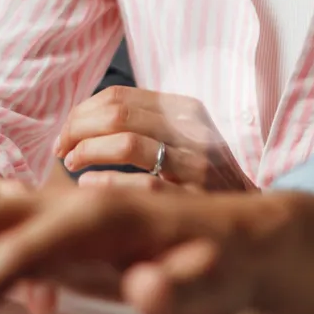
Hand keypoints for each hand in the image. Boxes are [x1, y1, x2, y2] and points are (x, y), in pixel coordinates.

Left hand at [53, 87, 254, 191]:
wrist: (251, 215)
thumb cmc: (203, 177)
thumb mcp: (183, 137)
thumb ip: (142, 123)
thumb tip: (82, 120)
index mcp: (185, 110)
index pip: (118, 97)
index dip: (82, 113)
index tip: (66, 133)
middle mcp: (191, 131)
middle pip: (117, 115)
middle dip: (77, 130)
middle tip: (63, 150)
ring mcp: (194, 166)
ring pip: (126, 144)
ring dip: (87, 153)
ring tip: (72, 165)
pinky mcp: (192, 200)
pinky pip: (140, 186)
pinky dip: (106, 184)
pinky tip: (89, 187)